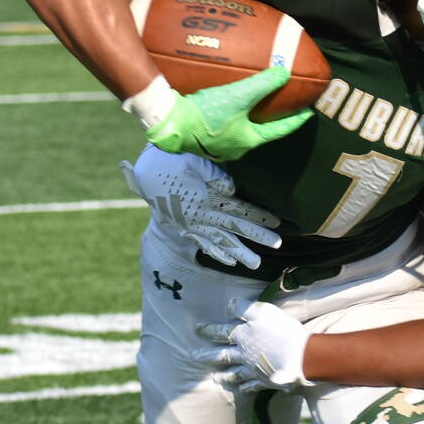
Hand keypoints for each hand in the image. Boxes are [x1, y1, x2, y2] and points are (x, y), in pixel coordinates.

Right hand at [120, 147, 280, 269]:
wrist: (145, 170)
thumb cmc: (172, 159)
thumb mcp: (193, 161)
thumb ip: (214, 175)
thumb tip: (233, 190)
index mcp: (206, 197)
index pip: (239, 209)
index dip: (259, 216)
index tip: (278, 222)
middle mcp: (201, 214)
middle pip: (234, 227)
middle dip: (257, 236)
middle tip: (278, 245)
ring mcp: (192, 223)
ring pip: (220, 241)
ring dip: (239, 252)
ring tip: (256, 264)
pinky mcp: (183, 226)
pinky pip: (202, 243)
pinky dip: (216, 252)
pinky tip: (229, 261)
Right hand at [146, 65, 312, 160]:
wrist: (168, 123)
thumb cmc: (205, 115)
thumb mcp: (237, 96)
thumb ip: (262, 84)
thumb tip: (285, 72)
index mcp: (248, 140)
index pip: (279, 131)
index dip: (294, 121)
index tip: (307, 114)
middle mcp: (235, 147)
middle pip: (260, 132)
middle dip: (271, 120)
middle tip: (282, 107)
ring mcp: (217, 145)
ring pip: (240, 130)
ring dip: (249, 118)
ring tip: (254, 104)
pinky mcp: (201, 138)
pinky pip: (223, 125)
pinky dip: (230, 114)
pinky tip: (224, 102)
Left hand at [197, 302, 308, 390]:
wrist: (300, 355)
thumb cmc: (282, 330)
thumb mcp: (262, 311)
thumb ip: (243, 308)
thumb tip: (230, 305)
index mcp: (242, 336)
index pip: (221, 331)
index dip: (209, 329)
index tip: (197, 329)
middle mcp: (244, 354)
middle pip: (222, 355)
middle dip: (207, 355)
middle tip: (193, 356)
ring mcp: (253, 369)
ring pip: (235, 373)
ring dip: (224, 376)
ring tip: (215, 378)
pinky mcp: (265, 380)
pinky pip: (253, 386)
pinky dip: (246, 388)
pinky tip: (242, 390)